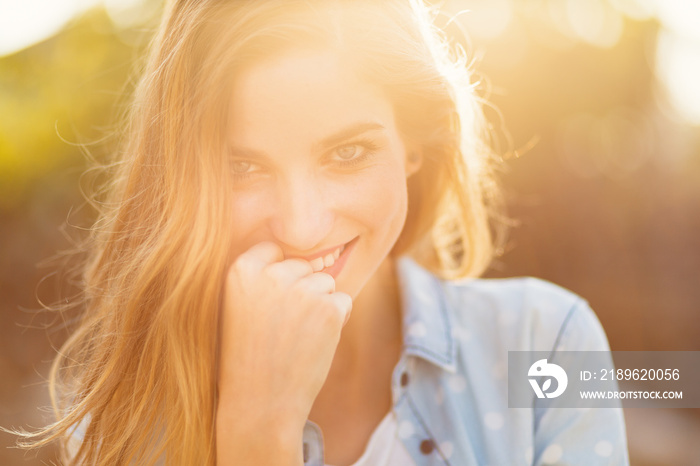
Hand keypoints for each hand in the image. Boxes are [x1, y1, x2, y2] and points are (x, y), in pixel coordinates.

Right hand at [216, 241, 351, 433]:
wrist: (259, 404)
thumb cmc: (247, 358)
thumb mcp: (238, 308)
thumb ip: (262, 280)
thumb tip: (304, 258)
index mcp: (240, 271)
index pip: (273, 249)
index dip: (280, 273)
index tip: (274, 300)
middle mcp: (271, 275)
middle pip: (303, 265)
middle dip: (302, 290)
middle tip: (284, 327)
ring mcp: (301, 290)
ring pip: (325, 283)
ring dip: (320, 305)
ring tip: (297, 337)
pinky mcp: (328, 308)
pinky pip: (343, 301)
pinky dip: (336, 321)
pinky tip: (314, 344)